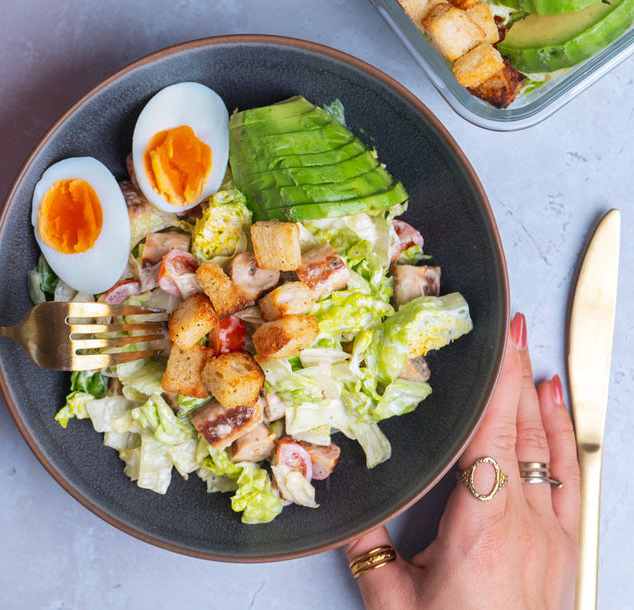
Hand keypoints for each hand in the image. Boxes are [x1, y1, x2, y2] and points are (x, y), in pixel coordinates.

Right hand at [343, 312, 579, 608]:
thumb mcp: (394, 601)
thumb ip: (366, 547)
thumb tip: (341, 502)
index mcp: (485, 525)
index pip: (494, 435)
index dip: (497, 383)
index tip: (498, 341)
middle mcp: (528, 523)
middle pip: (525, 431)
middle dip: (518, 373)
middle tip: (512, 326)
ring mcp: (553, 536)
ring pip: (552, 450)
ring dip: (542, 400)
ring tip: (534, 356)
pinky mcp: (564, 550)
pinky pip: (567, 480)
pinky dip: (562, 438)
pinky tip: (558, 415)